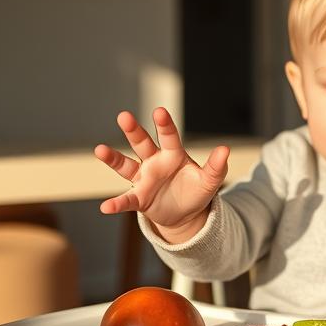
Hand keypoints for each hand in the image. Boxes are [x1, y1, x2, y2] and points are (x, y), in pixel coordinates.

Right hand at [94, 107, 228, 237]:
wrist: (185, 214)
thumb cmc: (196, 191)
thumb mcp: (210, 181)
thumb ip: (217, 167)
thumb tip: (225, 149)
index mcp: (173, 154)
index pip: (169, 136)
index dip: (164, 124)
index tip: (159, 111)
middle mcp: (154, 162)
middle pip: (142, 143)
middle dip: (134, 130)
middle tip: (124, 116)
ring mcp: (144, 178)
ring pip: (126, 165)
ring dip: (113, 158)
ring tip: (99, 149)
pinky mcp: (138, 198)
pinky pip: (126, 199)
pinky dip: (116, 203)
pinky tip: (106, 207)